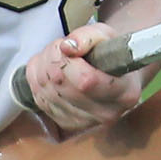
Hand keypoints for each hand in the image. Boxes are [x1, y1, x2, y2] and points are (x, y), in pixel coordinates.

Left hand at [21, 23, 141, 134]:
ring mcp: (84, 122)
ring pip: (45, 91)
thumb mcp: (107, 35)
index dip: (67, 60)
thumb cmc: (112, 53)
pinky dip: (36, 78)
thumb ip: (87, 37)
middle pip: (61, 85)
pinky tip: (50, 69)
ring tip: (57, 56)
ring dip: (42, 66)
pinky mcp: (65, 124)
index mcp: (124, 92)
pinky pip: (38, 97)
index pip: (86, 81)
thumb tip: (65, 47)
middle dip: (52, 58)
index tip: (67, 46)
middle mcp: (106, 113)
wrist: (114, 73)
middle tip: (61, 47)